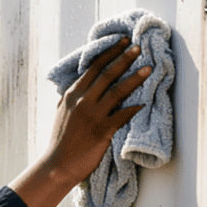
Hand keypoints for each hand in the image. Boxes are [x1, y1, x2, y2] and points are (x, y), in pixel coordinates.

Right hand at [10, 39, 151, 206]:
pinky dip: (134, 109)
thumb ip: (74, 96)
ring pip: (117, 91)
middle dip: (124, 58)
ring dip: (135, 78)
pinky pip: (122, 116)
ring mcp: (92, 116)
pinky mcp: (102, 131)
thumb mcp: (63, 111)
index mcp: (73, 94)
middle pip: (107, 74)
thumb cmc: (61, 139)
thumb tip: (85, 83)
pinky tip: (145, 103)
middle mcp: (82, 101)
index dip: (110, 53)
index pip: (94, 67)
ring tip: (148, 68)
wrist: (57, 164)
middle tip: (138, 47)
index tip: (123, 42)